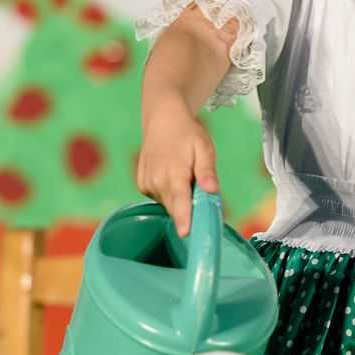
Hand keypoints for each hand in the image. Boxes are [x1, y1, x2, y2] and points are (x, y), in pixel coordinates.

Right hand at [136, 103, 218, 238]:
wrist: (162, 120)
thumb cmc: (187, 133)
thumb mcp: (204, 148)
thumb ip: (207, 171)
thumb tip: (212, 190)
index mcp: (174, 173)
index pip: (180, 201)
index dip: (184, 219)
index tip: (185, 234)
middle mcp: (157, 181)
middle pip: (176, 208)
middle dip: (190, 210)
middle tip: (200, 192)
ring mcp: (147, 183)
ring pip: (168, 204)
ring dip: (180, 199)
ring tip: (185, 176)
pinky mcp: (143, 185)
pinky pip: (160, 198)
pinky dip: (170, 193)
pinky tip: (173, 177)